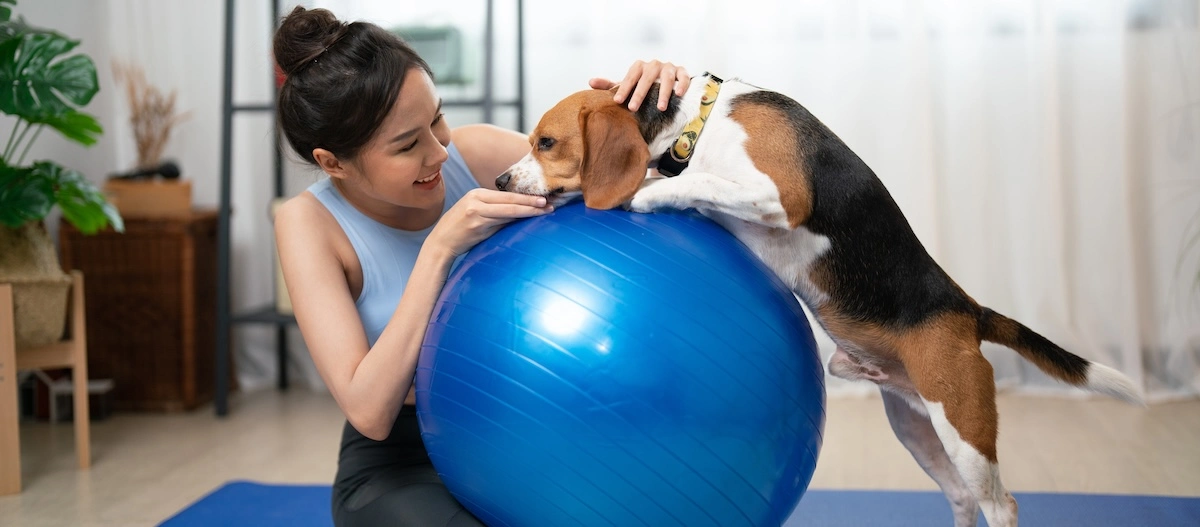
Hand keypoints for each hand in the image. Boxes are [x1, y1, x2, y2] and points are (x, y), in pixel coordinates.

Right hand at [428, 188, 552, 256]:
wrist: (440, 243)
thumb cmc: (460, 230)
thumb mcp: (476, 214)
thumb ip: (496, 212)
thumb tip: (521, 212)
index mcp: (477, 194)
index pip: (507, 195)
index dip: (526, 197)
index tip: (542, 198)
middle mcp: (477, 200)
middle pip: (510, 200)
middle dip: (531, 202)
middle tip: (549, 203)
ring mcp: (476, 212)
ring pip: (508, 210)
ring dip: (528, 211)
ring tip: (544, 211)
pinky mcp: (476, 225)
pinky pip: (500, 223)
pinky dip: (515, 221)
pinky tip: (527, 222)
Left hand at [589, 60, 689, 111]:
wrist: (667, 80)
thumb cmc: (644, 85)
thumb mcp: (628, 85)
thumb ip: (611, 85)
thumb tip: (590, 82)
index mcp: (640, 67)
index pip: (630, 76)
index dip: (624, 88)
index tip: (617, 102)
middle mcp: (654, 65)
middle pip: (647, 77)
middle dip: (640, 93)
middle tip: (633, 108)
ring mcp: (669, 67)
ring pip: (667, 78)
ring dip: (664, 92)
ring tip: (660, 107)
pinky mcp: (682, 72)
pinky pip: (683, 76)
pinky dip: (682, 84)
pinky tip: (678, 94)